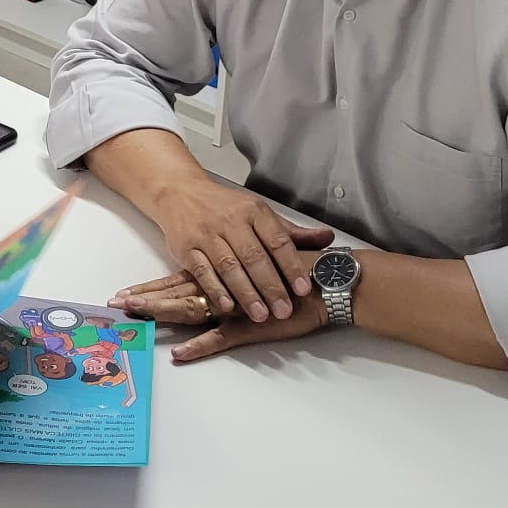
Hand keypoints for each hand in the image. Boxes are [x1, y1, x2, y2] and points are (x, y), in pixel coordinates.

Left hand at [110, 271, 328, 362]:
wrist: (324, 283)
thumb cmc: (293, 274)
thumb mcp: (261, 269)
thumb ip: (242, 270)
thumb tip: (221, 278)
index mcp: (220, 276)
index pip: (177, 281)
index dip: (150, 287)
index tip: (124, 292)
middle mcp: (221, 289)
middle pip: (174, 293)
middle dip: (144, 299)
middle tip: (115, 304)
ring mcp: (233, 308)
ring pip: (189, 310)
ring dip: (161, 313)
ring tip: (136, 316)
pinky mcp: (250, 327)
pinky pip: (220, 338)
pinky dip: (201, 346)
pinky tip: (181, 354)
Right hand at [143, 181, 332, 322]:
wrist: (180, 192)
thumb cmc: (224, 207)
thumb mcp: (259, 213)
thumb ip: (291, 232)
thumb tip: (328, 239)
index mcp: (253, 212)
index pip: (276, 240)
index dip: (291, 266)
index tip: (303, 288)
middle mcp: (230, 222)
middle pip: (254, 257)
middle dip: (271, 286)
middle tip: (285, 310)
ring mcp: (206, 234)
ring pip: (229, 266)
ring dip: (246, 292)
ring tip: (261, 315)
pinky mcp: (186, 247)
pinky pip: (202, 270)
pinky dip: (214, 289)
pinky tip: (227, 305)